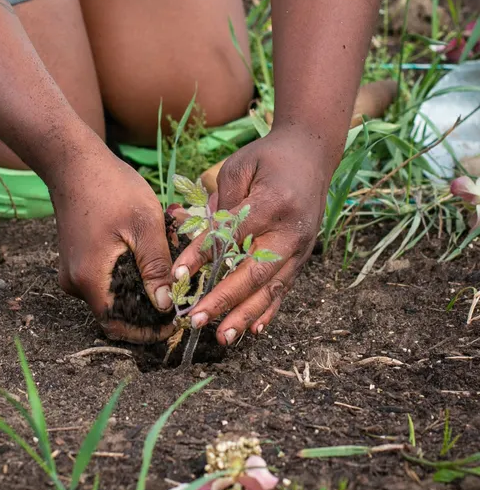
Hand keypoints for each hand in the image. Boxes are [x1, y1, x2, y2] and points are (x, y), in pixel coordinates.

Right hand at [51, 136, 174, 343]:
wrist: (73, 161)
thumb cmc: (110, 187)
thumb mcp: (145, 225)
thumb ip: (156, 267)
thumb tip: (166, 305)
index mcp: (90, 279)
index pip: (117, 325)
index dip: (146, 331)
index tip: (173, 324)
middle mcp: (76, 281)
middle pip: (117, 309)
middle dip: (150, 304)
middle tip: (181, 290)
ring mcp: (74, 269)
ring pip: (114, 290)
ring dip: (142, 282)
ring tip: (170, 260)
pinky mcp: (78, 257)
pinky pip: (106, 275)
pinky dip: (130, 268)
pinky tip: (150, 246)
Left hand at [172, 128, 334, 344]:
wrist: (313, 152)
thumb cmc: (268, 157)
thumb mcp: (238, 167)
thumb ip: (221, 203)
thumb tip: (201, 240)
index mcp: (272, 203)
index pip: (231, 235)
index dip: (203, 256)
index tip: (177, 275)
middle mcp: (290, 231)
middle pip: (254, 272)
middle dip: (223, 299)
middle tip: (195, 319)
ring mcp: (300, 247)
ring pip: (271, 288)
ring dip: (244, 314)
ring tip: (222, 336)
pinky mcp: (303, 256)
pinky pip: (284, 288)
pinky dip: (268, 310)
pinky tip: (252, 330)